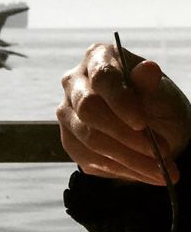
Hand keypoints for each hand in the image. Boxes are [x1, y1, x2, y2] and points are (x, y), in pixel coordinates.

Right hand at [57, 42, 190, 184]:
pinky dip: (120, 169)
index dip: (120, 101)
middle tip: (158, 153)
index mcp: (98, 58)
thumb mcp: (163, 95)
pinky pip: (88, 158)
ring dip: (128, 158)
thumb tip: (147, 68)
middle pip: (88, 109)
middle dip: (124, 135)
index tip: (142, 124)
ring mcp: (67, 112)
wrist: (153, 133)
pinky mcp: (68, 139)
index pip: (102, 77)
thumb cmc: (158, 106)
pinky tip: (144, 172)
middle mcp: (74, 82)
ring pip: (89, 138)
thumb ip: (151, 85)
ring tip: (161, 170)